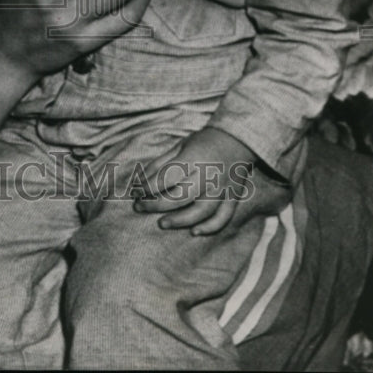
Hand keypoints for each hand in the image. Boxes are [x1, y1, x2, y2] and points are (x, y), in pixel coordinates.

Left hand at [132, 127, 291, 234]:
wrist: (238, 141)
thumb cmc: (203, 142)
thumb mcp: (180, 145)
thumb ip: (161, 163)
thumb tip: (139, 180)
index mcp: (192, 159)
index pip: (166, 177)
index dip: (147, 187)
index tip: (134, 192)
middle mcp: (208, 175)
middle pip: (180, 197)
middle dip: (156, 205)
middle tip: (139, 207)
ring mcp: (222, 189)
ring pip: (201, 212)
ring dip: (180, 220)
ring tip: (162, 223)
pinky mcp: (233, 198)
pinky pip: (223, 218)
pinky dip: (209, 228)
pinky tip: (194, 232)